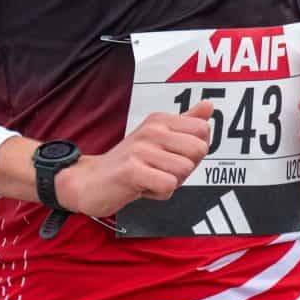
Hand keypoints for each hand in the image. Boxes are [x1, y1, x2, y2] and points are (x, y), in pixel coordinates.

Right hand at [51, 108, 212, 219]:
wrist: (90, 180)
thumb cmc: (130, 162)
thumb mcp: (159, 138)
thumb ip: (185, 123)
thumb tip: (210, 105)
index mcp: (160, 120)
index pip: (203, 131)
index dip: (194, 152)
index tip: (171, 156)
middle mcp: (152, 129)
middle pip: (199, 150)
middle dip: (187, 168)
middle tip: (161, 170)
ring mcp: (141, 149)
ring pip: (185, 170)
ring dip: (171, 183)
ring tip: (149, 178)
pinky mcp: (132, 170)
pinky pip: (169, 185)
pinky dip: (159, 194)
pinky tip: (142, 188)